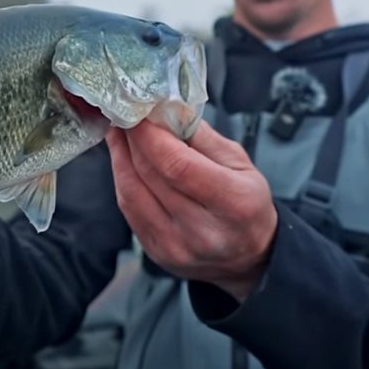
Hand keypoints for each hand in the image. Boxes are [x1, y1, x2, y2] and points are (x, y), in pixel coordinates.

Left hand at [106, 120, 277, 301]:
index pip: (178, 165)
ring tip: (120, 134)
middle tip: (126, 113)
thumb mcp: (242, 164)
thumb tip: (166, 113)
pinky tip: (124, 161)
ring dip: (120, 157)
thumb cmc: (247, 206)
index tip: (139, 111)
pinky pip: (128, 209)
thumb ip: (203, 138)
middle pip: (150, 175)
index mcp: (233, 203)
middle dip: (132, 139)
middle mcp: (202, 231)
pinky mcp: (156, 252)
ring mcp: (176, 246)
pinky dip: (123, 179)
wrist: (248, 257)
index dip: (150, 135)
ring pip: (131, 192)